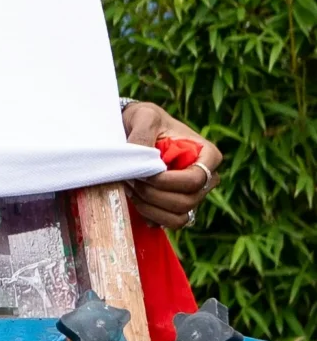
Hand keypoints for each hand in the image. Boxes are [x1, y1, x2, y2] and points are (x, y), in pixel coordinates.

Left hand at [121, 98, 221, 231]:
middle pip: (187, 201)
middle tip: (131, 180)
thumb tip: (141, 160)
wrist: (133, 131)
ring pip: (179, 217)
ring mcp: (194, 195)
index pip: (196, 179)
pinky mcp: (178, 207)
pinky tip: (135, 197)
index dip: (168, 182)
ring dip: (150, 207)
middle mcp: (206, 178)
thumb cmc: (145, 120)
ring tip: (132, 188)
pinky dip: (149, 215)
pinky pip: (168, 223)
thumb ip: (142, 135)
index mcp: (208, 155)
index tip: (144, 173)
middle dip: (154, 194)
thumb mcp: (144, 116)